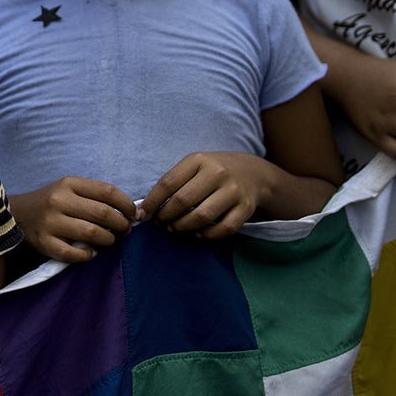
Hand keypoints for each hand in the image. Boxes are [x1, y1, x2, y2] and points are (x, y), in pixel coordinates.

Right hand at [9, 178, 139, 263]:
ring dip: (108, 240)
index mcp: (68, 183)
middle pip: (103, 214)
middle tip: (124, 231)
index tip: (134, 214)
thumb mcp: (69, 189)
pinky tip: (90, 253)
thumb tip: (131, 212)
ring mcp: (50, 222)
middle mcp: (59, 200)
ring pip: (92, 233)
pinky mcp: (44, 242)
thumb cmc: (50, 202)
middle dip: (121, 225)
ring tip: (109, 241)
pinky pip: (73, 254)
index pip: (108, 191)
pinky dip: (87, 255)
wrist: (15, 214)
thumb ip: (95, 196)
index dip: (127, 205)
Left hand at [142, 152, 270, 237]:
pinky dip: (208, 235)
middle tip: (161, 223)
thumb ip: (174, 182)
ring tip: (175, 228)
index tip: (142, 214)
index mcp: (198, 160)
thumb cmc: (213, 171)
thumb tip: (146, 208)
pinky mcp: (246, 208)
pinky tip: (198, 233)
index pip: (168, 183)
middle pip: (183, 201)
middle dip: (166, 216)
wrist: (253, 172)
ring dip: (183, 227)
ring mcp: (233, 191)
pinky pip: (224, 228)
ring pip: (203, 216)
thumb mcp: (194, 165)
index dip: (152, 202)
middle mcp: (217, 173)